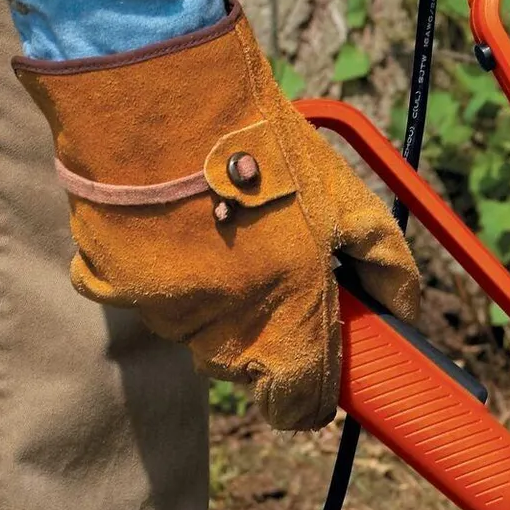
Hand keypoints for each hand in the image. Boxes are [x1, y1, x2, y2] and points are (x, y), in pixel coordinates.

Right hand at [17, 4, 419, 429]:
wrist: (167, 99)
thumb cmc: (271, 156)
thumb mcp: (353, 207)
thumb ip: (389, 269)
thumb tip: (405, 310)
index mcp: (283, 335)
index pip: (296, 410)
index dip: (309, 394)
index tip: (315, 366)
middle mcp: (217, 340)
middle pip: (244, 369)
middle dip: (265, 337)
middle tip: (275, 274)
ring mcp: (158, 312)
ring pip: (193, 332)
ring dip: (211, 302)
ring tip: (224, 232)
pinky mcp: (104, 279)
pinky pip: (138, 295)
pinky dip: (157, 272)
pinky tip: (174, 224)